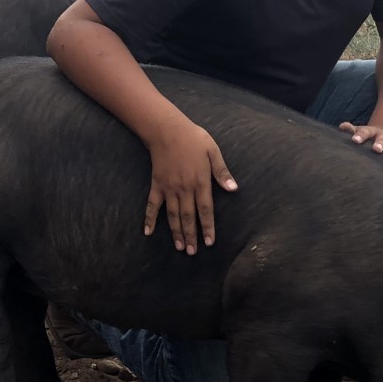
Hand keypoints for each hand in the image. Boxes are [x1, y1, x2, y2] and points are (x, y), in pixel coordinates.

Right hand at [145, 117, 237, 252]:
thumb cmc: (193, 138)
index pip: (206, 210)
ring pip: (173, 215)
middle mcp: (184, 189)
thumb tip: (234, 189)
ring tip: (180, 247)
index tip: (209, 242)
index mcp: (200, 182)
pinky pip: (152, 205)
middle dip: (191, 236)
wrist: (167, 130)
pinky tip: (148, 232)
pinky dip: (149, 219)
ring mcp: (169, 189)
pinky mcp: (157, 185)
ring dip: (176, 232)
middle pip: (188, 217)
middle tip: (193, 252)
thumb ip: (222, 172)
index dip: (208, 227)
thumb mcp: (213, 152)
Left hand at [339, 121, 382, 164]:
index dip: (360, 136)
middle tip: (375, 149)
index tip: (354, 140)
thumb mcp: (359, 132)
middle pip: (381, 139)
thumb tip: (342, 126)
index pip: (365, 132)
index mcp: (371, 132)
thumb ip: (351, 130)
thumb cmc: (366, 138)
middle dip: (379, 144)